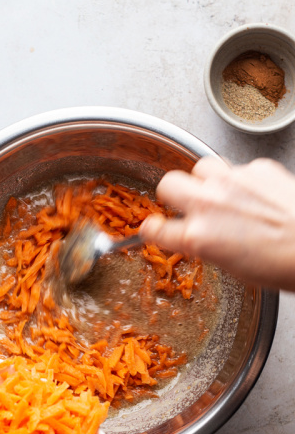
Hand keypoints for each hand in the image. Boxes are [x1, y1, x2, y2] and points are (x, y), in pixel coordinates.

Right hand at [141, 157, 294, 291]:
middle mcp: (208, 204)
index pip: (154, 230)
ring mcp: (232, 181)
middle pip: (168, 183)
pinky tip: (256, 193)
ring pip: (201, 167)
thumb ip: (207, 245)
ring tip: (221, 192)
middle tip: (183, 202)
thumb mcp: (232, 266)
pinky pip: (239, 167)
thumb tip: (200, 236)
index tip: (153, 229)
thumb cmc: (283, 265)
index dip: (152, 230)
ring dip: (205, 179)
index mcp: (197, 237)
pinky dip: (243, 179)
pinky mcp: (257, 167)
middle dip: (172, 193)